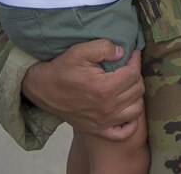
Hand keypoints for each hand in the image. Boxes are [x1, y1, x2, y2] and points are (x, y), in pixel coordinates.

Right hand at [21, 39, 143, 139]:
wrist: (42, 89)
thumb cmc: (61, 69)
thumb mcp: (80, 51)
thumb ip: (104, 47)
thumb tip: (123, 52)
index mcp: (104, 88)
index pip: (134, 73)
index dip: (136, 60)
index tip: (133, 54)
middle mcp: (106, 108)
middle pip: (137, 90)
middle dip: (135, 75)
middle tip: (127, 68)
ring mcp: (103, 122)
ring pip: (136, 109)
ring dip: (135, 95)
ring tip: (127, 85)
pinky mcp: (98, 130)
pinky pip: (124, 132)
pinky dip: (130, 123)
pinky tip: (126, 109)